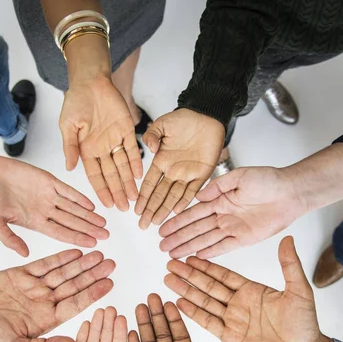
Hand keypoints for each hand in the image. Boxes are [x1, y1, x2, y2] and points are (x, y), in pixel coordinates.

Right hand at [0, 153, 108, 256]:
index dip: (76, 238)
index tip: (92, 244)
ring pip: (73, 208)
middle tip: (106, 235)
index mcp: (34, 222)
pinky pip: (67, 191)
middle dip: (89, 229)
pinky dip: (79, 197)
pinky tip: (92, 205)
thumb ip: (9, 238)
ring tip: (103, 223)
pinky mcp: (48, 180)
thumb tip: (25, 255)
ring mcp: (48, 196)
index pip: (60, 233)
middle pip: (72, 222)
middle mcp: (45, 211)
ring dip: (88, 215)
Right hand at [0, 249, 114, 341]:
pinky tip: (75, 251)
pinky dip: (59, 257)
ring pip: (62, 273)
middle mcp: (45, 301)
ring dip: (80, 264)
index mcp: (48, 319)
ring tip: (98, 253)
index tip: (110, 284)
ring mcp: (34, 287)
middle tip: (111, 263)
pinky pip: (44, 264)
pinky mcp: (21, 274)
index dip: (93, 293)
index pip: (76, 304)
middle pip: (74, 285)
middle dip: (92, 274)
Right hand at [60, 75, 142, 210]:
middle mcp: (101, 149)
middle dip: (118, 192)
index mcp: (86, 150)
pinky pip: (132, 149)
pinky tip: (140, 175)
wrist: (91, 80)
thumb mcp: (67, 125)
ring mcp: (115, 141)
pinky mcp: (127, 130)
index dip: (101, 191)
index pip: (95, 176)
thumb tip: (69, 168)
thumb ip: (70, 147)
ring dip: (129, 182)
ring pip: (123, 166)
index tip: (107, 205)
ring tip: (135, 198)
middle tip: (124, 208)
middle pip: (111, 176)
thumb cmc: (75, 101)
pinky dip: (136, 162)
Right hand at [135, 109, 224, 229]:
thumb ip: (151, 135)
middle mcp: (173, 171)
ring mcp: (188, 174)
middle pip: (159, 195)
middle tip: (143, 225)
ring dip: (165, 210)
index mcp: (162, 161)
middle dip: (150, 210)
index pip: (149, 184)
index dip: (143, 198)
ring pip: (174, 196)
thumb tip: (149, 148)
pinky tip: (176, 210)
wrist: (206, 116)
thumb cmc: (184, 119)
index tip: (136, 209)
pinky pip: (193, 189)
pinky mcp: (203, 173)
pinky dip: (185, 200)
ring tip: (156, 222)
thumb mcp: (163, 124)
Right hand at [159, 166, 305, 258]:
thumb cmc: (269, 180)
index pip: (193, 213)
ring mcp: (233, 228)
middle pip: (195, 229)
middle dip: (178, 238)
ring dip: (189, 247)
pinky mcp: (244, 238)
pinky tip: (196, 257)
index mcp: (219, 200)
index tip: (162, 228)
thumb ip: (218, 186)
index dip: (177, 221)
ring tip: (172, 254)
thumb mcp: (240, 176)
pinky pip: (224, 247)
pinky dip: (210, 253)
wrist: (291, 192)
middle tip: (162, 246)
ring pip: (205, 240)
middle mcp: (223, 215)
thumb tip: (199, 196)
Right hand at [164, 236, 332, 341]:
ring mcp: (232, 320)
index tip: (190, 256)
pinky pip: (208, 322)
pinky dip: (192, 313)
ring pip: (204, 302)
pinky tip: (179, 302)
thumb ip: (289, 266)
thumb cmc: (305, 324)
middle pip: (208, 286)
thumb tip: (287, 239)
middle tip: (170, 264)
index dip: (206, 266)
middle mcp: (239, 303)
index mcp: (252, 291)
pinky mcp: (230, 338)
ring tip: (168, 280)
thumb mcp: (299, 291)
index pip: (223, 275)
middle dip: (189, 275)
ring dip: (186, 291)